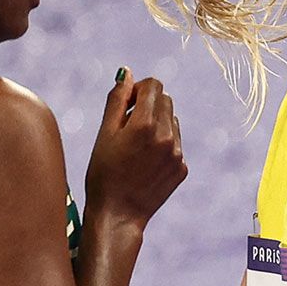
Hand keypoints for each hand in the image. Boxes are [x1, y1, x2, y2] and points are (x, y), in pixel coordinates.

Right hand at [84, 72, 187, 228]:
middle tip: (128, 124)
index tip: (127, 103)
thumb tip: (126, 72)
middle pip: (166, 100)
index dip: (139, 89)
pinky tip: (145, 162)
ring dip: (157, 124)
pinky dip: (163, 145)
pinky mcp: (183, 168)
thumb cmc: (103, 172)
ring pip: (172, 122)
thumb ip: (118, 99)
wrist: (118, 213)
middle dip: (149, 105)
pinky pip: (176, 144)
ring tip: (136, 146)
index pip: (154, 86)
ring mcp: (178, 154)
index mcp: (146, 125)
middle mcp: (168, 137)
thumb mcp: (105, 132)